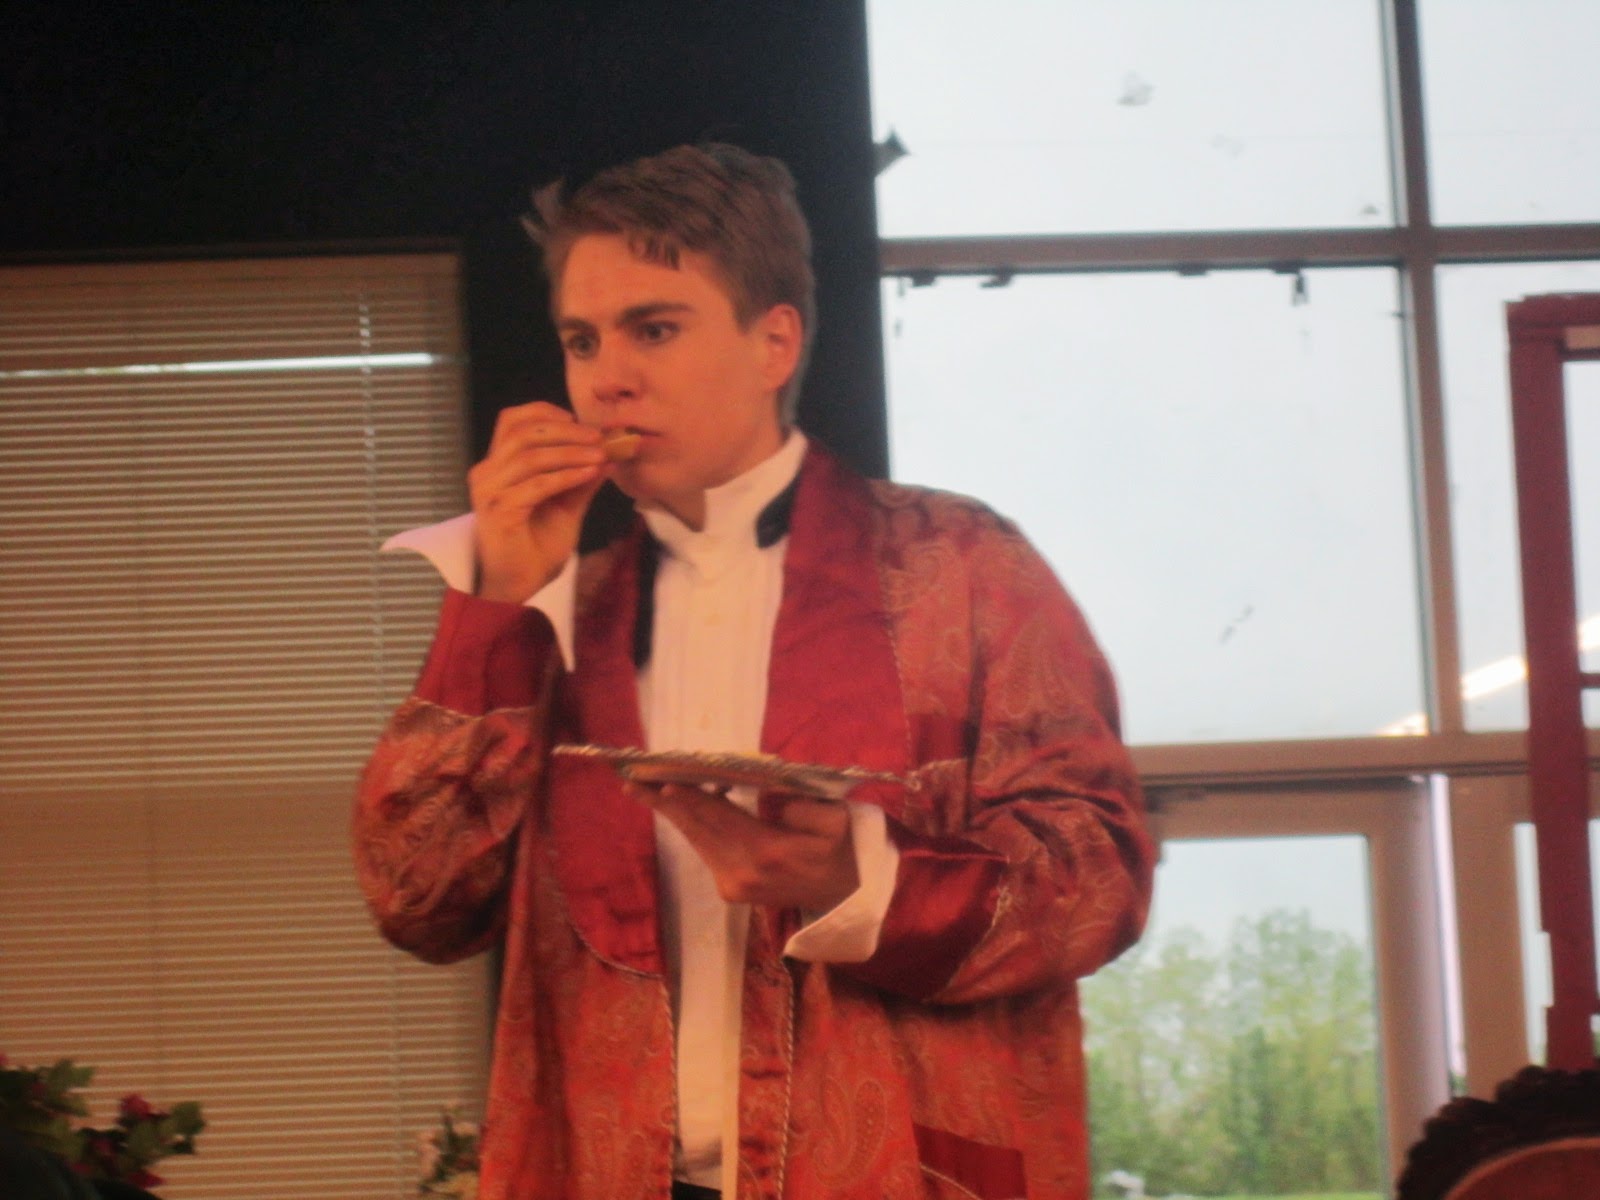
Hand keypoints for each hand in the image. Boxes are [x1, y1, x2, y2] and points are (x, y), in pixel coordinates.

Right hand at [468, 401, 606, 601]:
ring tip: (601, 456)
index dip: (545, 412)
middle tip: (599, 438)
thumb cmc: (536, 547)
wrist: (518, 586)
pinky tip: (590, 474)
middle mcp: (487, 473)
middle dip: (567, 431)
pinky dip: (567, 476)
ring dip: (571, 452)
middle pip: (523, 432)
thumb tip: (609, 451)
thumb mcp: (566, 505)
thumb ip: (581, 477)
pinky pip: (537, 484)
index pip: (512, 420)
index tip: (579, 421)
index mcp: (497, 466)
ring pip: (531, 456)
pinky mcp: (498, 511)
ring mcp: (489, 491)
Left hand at [628, 782, 858, 910]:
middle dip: (664, 803)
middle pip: (697, 830)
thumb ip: (800, 807)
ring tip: (643, 789)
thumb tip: (765, 796)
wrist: (846, 895)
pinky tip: (678, 806)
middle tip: (632, 781)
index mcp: (768, 852)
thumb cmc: (841, 850)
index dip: (690, 797)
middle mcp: (741, 873)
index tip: (662, 780)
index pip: (720, 817)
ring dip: (672, 814)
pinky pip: (705, 850)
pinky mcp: (730, 891)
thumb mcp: (835, 821)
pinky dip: (691, 826)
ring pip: (696, 841)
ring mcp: (732, 887)